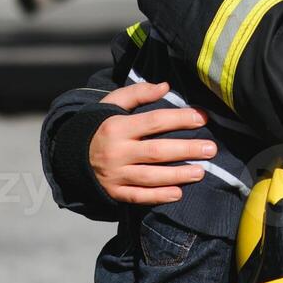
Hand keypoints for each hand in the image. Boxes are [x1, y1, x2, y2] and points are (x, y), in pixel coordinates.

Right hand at [89, 81, 216, 204]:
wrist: (71, 156)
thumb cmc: (101, 126)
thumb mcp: (112, 104)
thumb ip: (138, 93)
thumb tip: (165, 86)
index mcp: (117, 127)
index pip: (154, 121)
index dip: (180, 119)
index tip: (202, 118)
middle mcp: (116, 152)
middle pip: (157, 151)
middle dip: (186, 149)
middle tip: (211, 149)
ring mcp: (115, 174)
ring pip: (150, 176)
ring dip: (178, 175)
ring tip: (201, 171)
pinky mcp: (114, 192)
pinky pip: (139, 196)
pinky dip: (158, 196)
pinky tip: (178, 193)